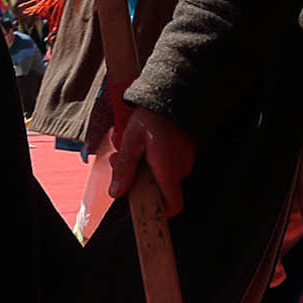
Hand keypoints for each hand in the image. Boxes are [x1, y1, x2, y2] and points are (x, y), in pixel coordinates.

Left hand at [105, 101, 195, 217]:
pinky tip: (146, 140)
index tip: (145, 205)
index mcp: (168, 170)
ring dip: (146, 165)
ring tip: (133, 144)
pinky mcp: (187, 148)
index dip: (160, 211)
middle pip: (162, 187)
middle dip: (140, 178)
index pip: (173, 204)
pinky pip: (170, 161)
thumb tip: (116, 193)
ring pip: (164, 172)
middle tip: (122, 158)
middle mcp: (181, 167)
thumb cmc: (152, 116)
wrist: (173, 92)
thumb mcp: (131, 141)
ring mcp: (186, 158)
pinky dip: (157, 156)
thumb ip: (125, 168)